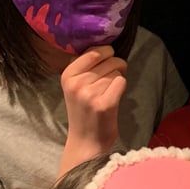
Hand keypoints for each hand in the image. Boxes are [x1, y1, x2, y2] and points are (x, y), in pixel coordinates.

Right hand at [59, 46, 126, 175]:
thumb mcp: (75, 85)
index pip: (94, 51)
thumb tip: (108, 47)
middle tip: (110, 81)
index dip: (106, 54)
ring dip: (117, 79)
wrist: (86, 141)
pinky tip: (113, 98)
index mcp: (67, 75)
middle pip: (109, 60)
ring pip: (117, 71)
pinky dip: (122, 88)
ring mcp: (90, 93)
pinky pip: (122, 82)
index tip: (106, 63)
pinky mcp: (105, 103)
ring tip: (108, 93)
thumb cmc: (84, 111)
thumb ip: (86, 66)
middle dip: (116, 67)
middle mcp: (77, 83)